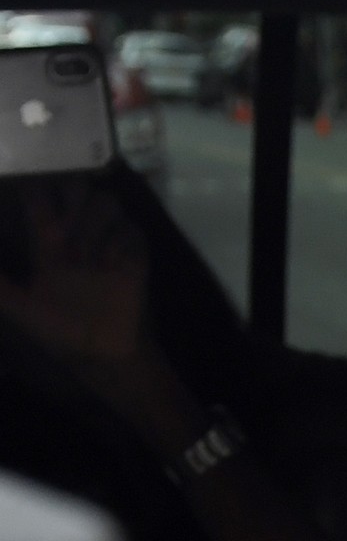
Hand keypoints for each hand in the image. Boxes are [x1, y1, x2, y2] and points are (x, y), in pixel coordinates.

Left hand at [0, 177, 148, 375]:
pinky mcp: (133, 255)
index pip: (39, 194)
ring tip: (87, 256)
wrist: (100, 354)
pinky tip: (111, 265)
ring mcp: (106, 242)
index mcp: (46, 239)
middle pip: (76, 186)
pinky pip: (130, 230)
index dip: (38, 190)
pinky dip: (120, 243)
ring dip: (94, 223)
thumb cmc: (59, 330)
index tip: (38, 205)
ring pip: (106, 201)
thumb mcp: (20, 307)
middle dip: (72, 197)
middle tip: (66, 226)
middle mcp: (76, 233)